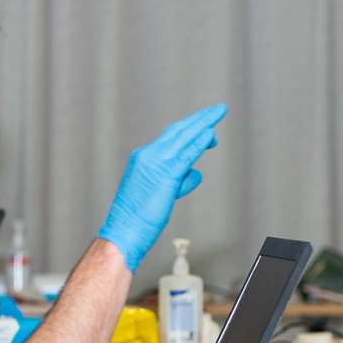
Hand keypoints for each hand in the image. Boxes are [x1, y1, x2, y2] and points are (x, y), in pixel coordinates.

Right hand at [98, 104, 225, 269]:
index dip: (190, 128)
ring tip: (218, 113)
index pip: (171, 137)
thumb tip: (195, 174)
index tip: (205, 123)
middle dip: (199, 119)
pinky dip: (199, 143)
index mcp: (143, 158)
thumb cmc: (139, 219)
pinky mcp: (164, 175)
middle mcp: (148, 155)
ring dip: (203, 124)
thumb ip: (179, 181)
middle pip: (178, 130)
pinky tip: (210, 135)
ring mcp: (155, 163)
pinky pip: (186, 155)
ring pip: (184, 138)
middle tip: (217, 110)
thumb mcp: (161, 194)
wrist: (123, 232)